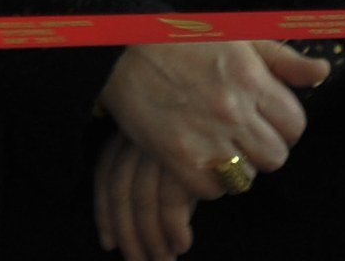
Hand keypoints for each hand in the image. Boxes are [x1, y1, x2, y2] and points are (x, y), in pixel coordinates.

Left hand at [92, 130, 208, 259]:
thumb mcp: (179, 135)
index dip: (104, 211)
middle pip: (119, 191)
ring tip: (163, 260)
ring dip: (150, 239)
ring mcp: (161, 146)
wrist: (241, 100)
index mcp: (133, 126)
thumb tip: (151, 212)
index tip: (108, 241)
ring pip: (141, 202)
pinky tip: (182, 245)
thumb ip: (163, 162)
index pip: (105, 173)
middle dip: (127, 233)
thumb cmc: (211, 118)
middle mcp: (141, 135)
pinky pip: (170, 204)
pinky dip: (173, 230)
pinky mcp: (186, 158)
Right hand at [96, 39, 325, 212]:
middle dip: (261, 149)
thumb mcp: (236, 37)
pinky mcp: (178, 157)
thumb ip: (283, 58)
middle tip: (237, 135)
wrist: (117, 50)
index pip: (295, 126)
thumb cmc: (180, 40)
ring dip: (235, 167)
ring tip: (215, 146)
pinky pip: (212, 191)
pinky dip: (206, 182)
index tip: (261, 119)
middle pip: (275, 157)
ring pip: (246, 177)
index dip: (282, 126)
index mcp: (251, 80)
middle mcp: (233, 110)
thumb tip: (323, 72)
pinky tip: (195, 158)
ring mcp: (206, 136)